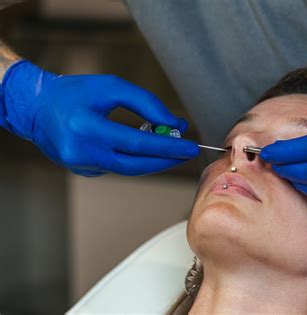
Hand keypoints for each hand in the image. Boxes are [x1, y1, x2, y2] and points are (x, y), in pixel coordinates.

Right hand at [0, 60, 198, 175]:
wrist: (37, 108)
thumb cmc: (75, 93)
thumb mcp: (111, 87)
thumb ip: (146, 104)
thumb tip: (174, 124)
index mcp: (86, 127)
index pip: (136, 142)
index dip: (167, 146)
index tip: (190, 147)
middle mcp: (81, 151)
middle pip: (135, 164)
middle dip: (166, 160)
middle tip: (187, 153)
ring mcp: (81, 165)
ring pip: (128, 169)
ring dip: (152, 160)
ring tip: (169, 148)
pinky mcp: (83, 170)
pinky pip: (117, 167)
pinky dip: (134, 159)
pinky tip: (142, 149)